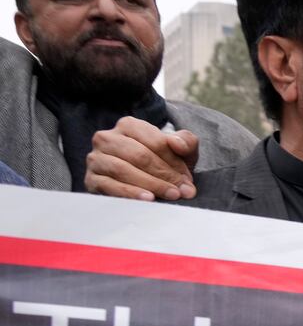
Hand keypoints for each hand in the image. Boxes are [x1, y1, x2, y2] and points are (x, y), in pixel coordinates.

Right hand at [84, 117, 198, 199]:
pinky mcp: (91, 179)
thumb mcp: (180, 151)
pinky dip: (130, 193)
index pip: (155, 142)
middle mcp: (107, 138)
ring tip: (171, 195)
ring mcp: (96, 158)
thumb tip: (177, 144)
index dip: (174, 161)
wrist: (144, 185)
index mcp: (128, 125)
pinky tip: (148, 199)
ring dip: (151, 184)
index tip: (188, 179)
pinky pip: (109, 185)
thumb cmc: (163, 164)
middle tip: (183, 191)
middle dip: (165, 175)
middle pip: (139, 156)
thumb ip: (186, 142)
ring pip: (123, 169)